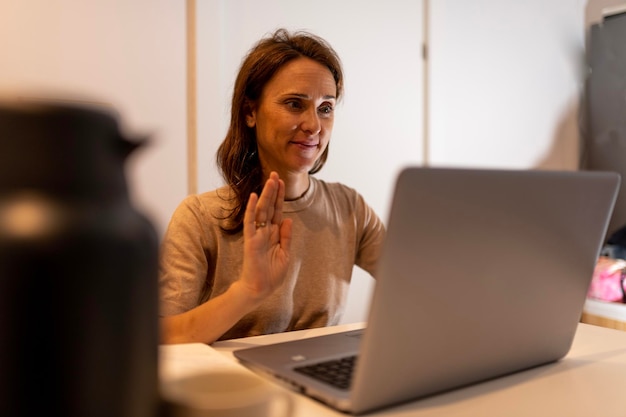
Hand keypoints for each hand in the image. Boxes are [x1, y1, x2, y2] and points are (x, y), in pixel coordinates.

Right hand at [239, 172, 292, 300]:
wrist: (260, 289)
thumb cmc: (271, 275)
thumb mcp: (285, 254)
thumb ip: (286, 236)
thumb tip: (288, 219)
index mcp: (274, 234)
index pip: (277, 211)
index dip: (279, 197)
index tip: (282, 181)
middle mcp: (265, 231)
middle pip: (269, 206)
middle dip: (273, 190)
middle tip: (275, 173)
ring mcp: (257, 234)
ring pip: (261, 210)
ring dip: (265, 195)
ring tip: (270, 180)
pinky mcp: (250, 240)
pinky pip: (251, 222)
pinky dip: (252, 209)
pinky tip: (255, 197)